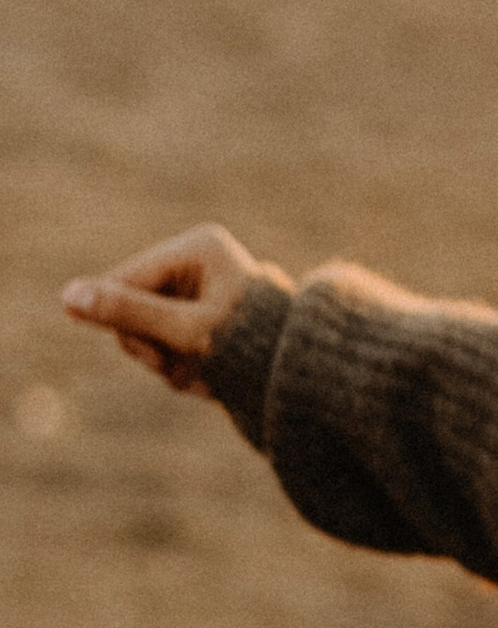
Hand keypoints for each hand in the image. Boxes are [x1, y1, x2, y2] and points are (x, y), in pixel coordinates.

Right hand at [61, 223, 264, 397]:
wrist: (300, 379)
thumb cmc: (252, 349)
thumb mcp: (186, 333)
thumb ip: (129, 313)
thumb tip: (68, 296)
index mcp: (197, 248)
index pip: (124, 280)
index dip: (126, 322)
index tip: (157, 354)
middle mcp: (196, 259)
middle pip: (131, 304)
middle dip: (151, 344)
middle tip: (183, 365)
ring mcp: (197, 286)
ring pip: (145, 327)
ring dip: (164, 359)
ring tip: (201, 373)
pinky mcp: (198, 311)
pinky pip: (163, 337)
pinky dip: (177, 363)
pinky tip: (204, 375)